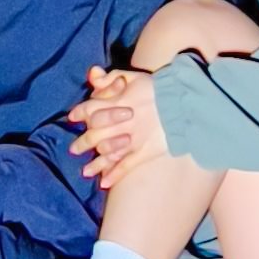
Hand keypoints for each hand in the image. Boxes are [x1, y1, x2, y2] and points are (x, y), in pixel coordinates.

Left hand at [66, 69, 167, 190]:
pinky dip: (113, 175)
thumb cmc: (160, 88)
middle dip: (82, 143)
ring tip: (85, 172)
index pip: (90, 108)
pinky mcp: (144, 151)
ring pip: (106, 153)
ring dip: (95, 164)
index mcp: (117, 102)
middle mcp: (120, 122)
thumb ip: (111, 77)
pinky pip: (125, 165)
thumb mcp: (134, 77)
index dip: (80, 112)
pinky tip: (104, 183)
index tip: (72, 117)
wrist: (185, 103)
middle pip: (94, 134)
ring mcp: (132, 138)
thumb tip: (93, 74)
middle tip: (74, 150)